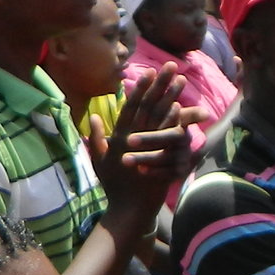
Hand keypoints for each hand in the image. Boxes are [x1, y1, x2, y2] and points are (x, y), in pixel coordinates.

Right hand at [96, 66, 200, 213]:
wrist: (128, 209)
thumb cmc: (115, 185)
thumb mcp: (99, 160)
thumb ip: (97, 137)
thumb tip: (92, 117)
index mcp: (118, 137)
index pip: (130, 106)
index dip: (140, 88)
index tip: (148, 71)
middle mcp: (132, 139)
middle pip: (148, 105)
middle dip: (160, 84)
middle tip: (172, 65)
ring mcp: (145, 148)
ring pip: (160, 117)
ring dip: (171, 97)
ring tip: (181, 79)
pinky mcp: (157, 158)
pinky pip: (167, 135)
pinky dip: (174, 120)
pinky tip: (182, 106)